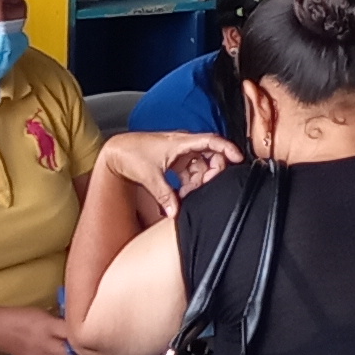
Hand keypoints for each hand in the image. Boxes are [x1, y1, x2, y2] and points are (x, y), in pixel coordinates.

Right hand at [0, 309, 80, 354]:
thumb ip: (62, 322)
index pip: (73, 334)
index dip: (85, 336)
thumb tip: (80, 327)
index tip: (91, 335)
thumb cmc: (22, 317)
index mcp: (48, 326)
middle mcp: (45, 344)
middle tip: (86, 348)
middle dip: (83, 353)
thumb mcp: (45, 313)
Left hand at [99, 130, 235, 190]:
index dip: (227, 149)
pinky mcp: (174, 161)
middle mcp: (183, 145)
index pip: (212, 141)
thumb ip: (165, 195)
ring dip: (198, 182)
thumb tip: (175, 212)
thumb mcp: (150, 176)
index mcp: (181, 142)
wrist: (116, 152)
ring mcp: (179, 153)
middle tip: (206, 187)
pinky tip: (181, 194)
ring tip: (186, 195)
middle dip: (211, 173)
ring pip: (200, 167)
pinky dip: (189, 183)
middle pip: (210, 156)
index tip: (238, 159)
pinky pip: (190, 172)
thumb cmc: (131, 154)